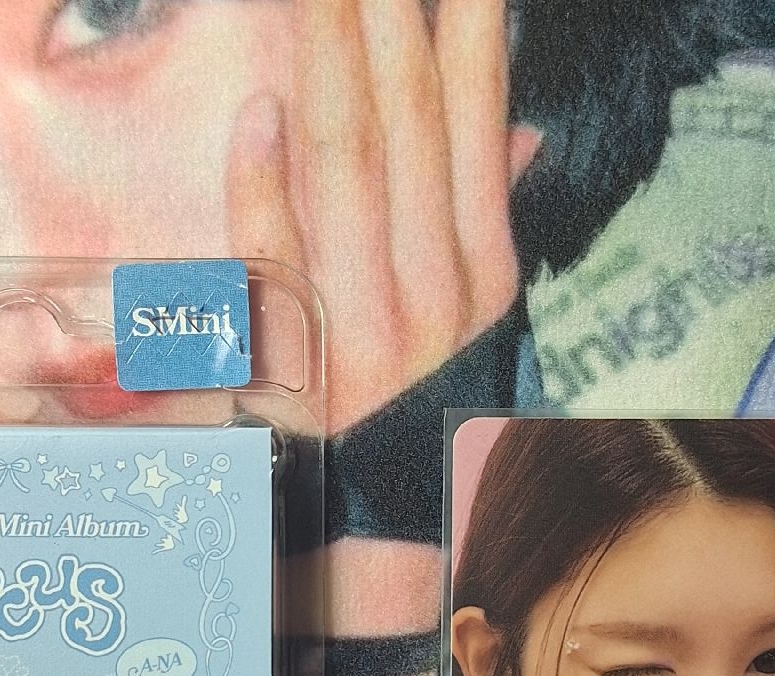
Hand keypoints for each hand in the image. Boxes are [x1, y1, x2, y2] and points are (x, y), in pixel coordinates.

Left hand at [227, 0, 539, 435]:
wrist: (373, 526)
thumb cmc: (412, 408)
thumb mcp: (467, 321)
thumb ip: (479, 220)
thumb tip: (517, 131)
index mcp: (482, 275)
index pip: (474, 122)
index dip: (468, 27)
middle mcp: (437, 299)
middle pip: (409, 123)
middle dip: (389, 12)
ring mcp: (368, 335)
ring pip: (351, 168)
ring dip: (331, 60)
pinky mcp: (298, 366)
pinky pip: (278, 261)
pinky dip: (263, 185)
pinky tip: (257, 111)